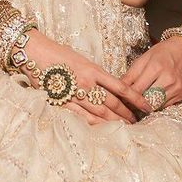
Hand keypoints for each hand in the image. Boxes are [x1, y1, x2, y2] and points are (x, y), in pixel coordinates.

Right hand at [19, 30, 153, 124]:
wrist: (35, 52)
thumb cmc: (58, 53)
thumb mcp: (81, 59)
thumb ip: (95, 73)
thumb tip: (109, 85)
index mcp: (93, 69)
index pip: (121, 86)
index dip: (135, 98)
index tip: (146, 105)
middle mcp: (86, 82)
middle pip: (112, 103)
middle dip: (127, 114)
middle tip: (137, 121)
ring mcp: (74, 93)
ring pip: (100, 112)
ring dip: (114, 122)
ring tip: (125, 128)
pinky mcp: (62, 101)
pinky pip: (81, 117)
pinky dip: (94, 124)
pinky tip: (103, 129)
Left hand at [120, 36, 181, 108]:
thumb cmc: (162, 52)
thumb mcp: (144, 58)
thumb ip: (131, 74)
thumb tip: (118, 87)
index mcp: (156, 67)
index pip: (137, 89)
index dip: (127, 95)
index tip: (121, 97)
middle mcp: (168, 79)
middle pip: (147, 100)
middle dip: (136, 102)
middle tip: (129, 102)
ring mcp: (177, 88)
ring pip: (156, 106)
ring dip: (147, 104)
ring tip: (140, 100)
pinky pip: (165, 106)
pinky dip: (157, 103)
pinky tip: (153, 98)